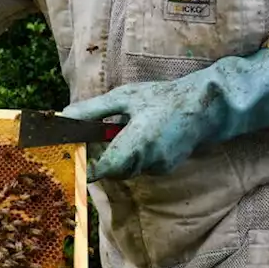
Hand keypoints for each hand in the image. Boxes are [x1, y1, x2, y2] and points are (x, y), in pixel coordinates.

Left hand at [61, 49, 268, 181]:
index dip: (84, 169)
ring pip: (124, 169)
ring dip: (114, 155)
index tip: (69, 164)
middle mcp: (149, 160)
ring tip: (119, 131)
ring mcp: (158, 167)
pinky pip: (138, 167)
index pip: (103, 168)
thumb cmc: (163, 98)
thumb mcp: (125, 97)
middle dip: (97, 158)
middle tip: (85, 141)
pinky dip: (130, 156)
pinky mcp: (164, 169)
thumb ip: (92, 110)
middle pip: (110, 170)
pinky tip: (137, 136)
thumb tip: (63, 117)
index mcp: (138, 142)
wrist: (205, 108)